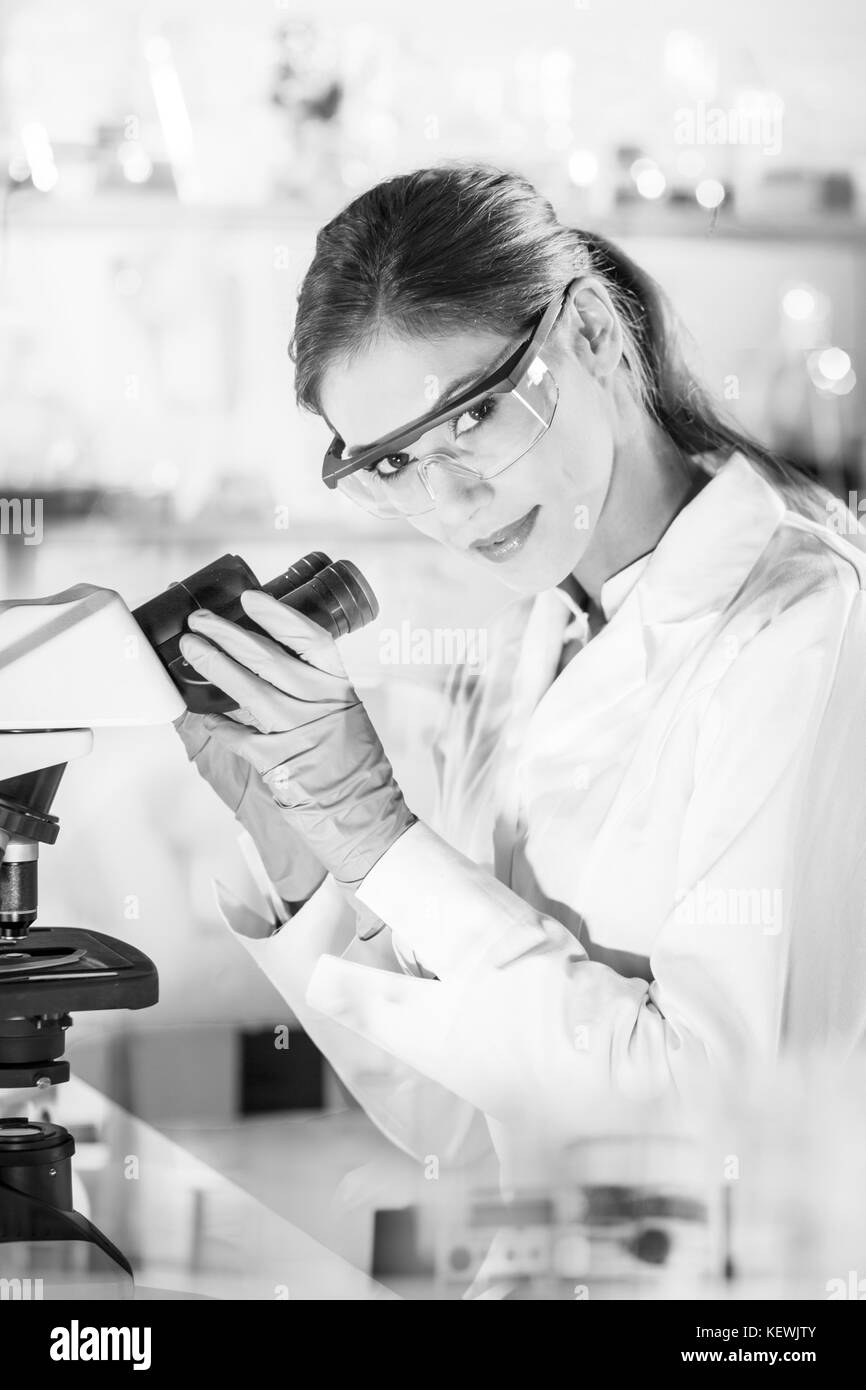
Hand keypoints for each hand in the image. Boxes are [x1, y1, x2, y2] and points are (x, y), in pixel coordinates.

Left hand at [178, 589, 416, 893]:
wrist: (368, 818)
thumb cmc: (357, 768)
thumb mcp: (347, 717)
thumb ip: (316, 691)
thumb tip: (271, 663)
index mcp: (340, 689)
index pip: (310, 639)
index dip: (279, 616)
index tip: (251, 599)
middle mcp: (320, 706)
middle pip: (269, 658)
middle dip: (229, 635)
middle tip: (199, 620)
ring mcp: (298, 734)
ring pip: (249, 690)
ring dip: (215, 665)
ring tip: (191, 647)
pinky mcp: (278, 764)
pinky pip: (238, 736)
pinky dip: (216, 724)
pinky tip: (198, 713)